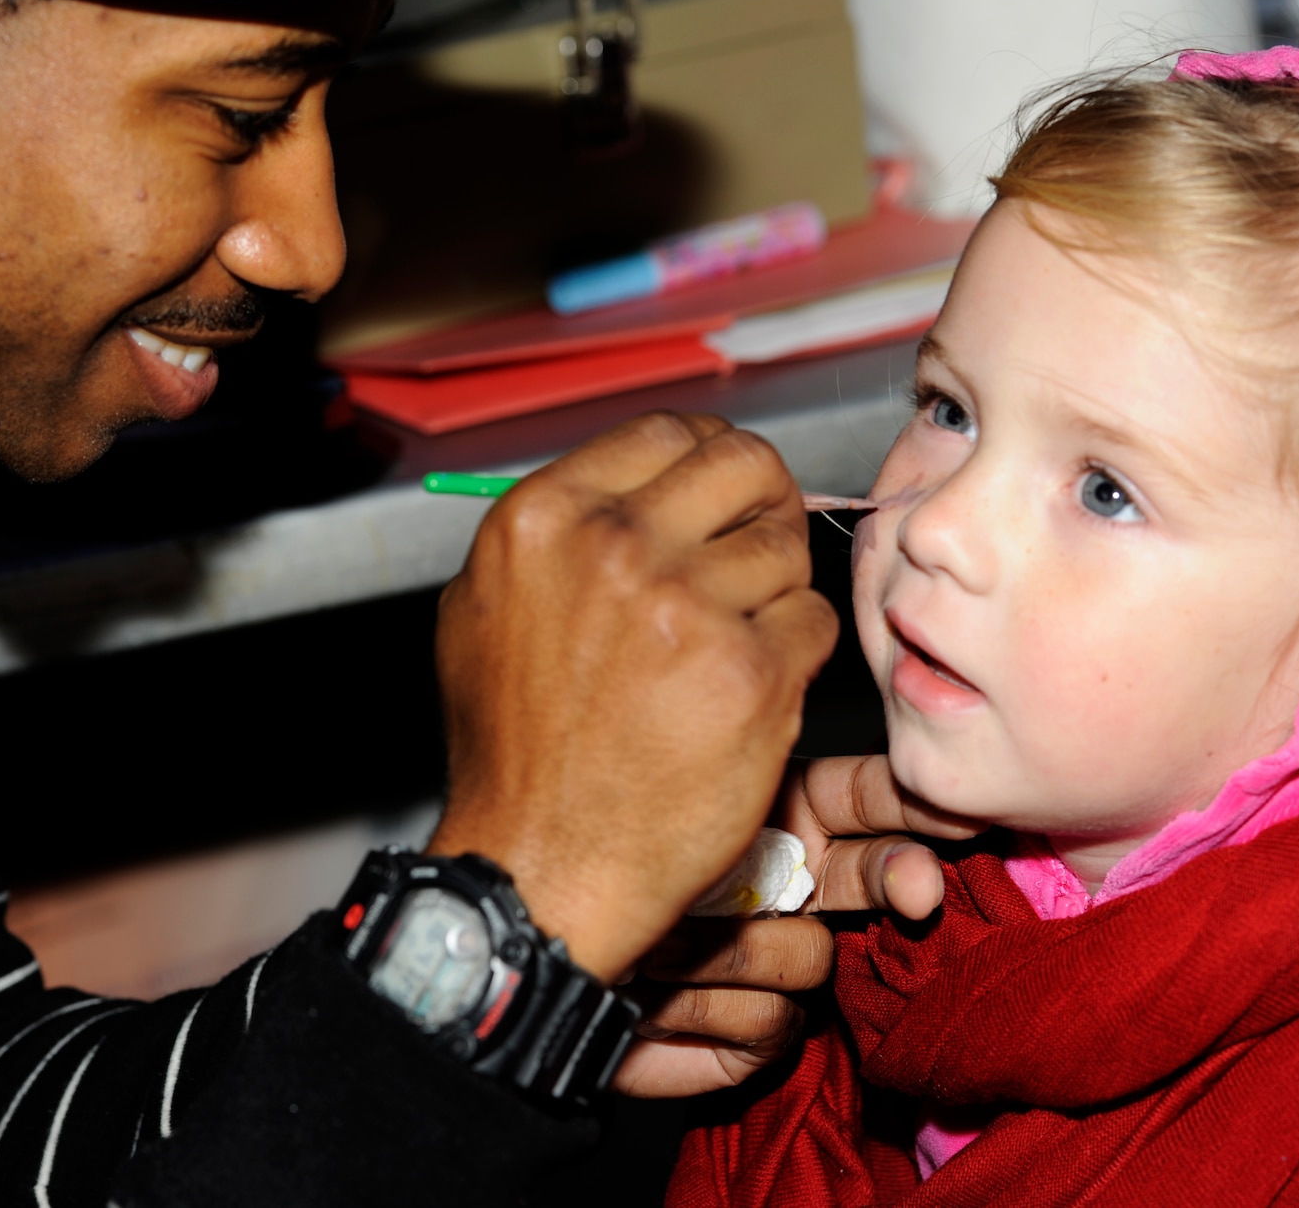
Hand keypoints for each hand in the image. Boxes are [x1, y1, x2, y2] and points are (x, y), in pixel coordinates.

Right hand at [428, 412, 838, 980]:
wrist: (541, 865)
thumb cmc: (514, 752)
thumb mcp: (483, 610)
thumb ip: (557, 534)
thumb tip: (632, 486)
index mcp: (547, 518)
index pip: (670, 433)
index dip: (712, 459)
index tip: (725, 493)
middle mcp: (616, 547)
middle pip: (746, 467)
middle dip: (766, 503)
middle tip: (761, 549)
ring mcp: (689, 608)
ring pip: (789, 549)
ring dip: (778, 591)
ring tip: (738, 643)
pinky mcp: (753, 674)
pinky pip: (814, 625)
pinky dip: (796, 656)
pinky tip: (750, 693)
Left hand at [610, 757, 983, 1096]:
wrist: (531, 964)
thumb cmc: (591, 858)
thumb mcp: (678, 797)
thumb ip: (750, 767)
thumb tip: (810, 722)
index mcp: (778, 816)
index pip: (865, 797)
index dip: (909, 807)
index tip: (950, 817)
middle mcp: (788, 888)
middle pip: (874, 877)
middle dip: (895, 877)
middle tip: (916, 887)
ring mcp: (776, 964)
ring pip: (807, 959)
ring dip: (724, 953)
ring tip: (658, 938)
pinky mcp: (755, 1037)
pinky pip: (766, 1024)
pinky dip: (700, 1011)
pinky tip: (654, 996)